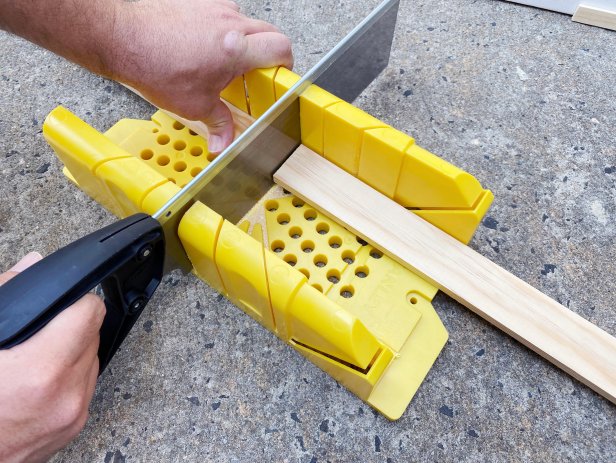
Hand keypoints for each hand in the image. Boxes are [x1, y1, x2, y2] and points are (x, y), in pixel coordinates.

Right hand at [0, 253, 105, 462]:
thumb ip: (5, 294)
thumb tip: (33, 265)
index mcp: (41, 371)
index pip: (90, 312)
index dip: (76, 299)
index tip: (64, 300)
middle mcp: (66, 394)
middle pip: (93, 334)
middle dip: (70, 325)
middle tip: (38, 331)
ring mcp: (74, 414)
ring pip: (93, 358)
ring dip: (72, 350)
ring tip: (35, 356)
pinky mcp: (75, 426)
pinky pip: (86, 384)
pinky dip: (69, 375)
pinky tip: (39, 378)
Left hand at [113, 0, 293, 152]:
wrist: (120, 37)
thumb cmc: (153, 64)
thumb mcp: (193, 105)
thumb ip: (218, 123)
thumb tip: (224, 142)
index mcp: (236, 48)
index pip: (282, 48)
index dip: (286, 64)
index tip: (278, 77)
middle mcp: (229, 21)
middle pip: (268, 32)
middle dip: (267, 54)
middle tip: (254, 74)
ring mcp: (212, 7)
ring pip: (244, 21)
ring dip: (243, 41)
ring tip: (225, 62)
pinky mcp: (196, 1)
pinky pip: (220, 13)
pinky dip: (219, 30)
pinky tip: (202, 47)